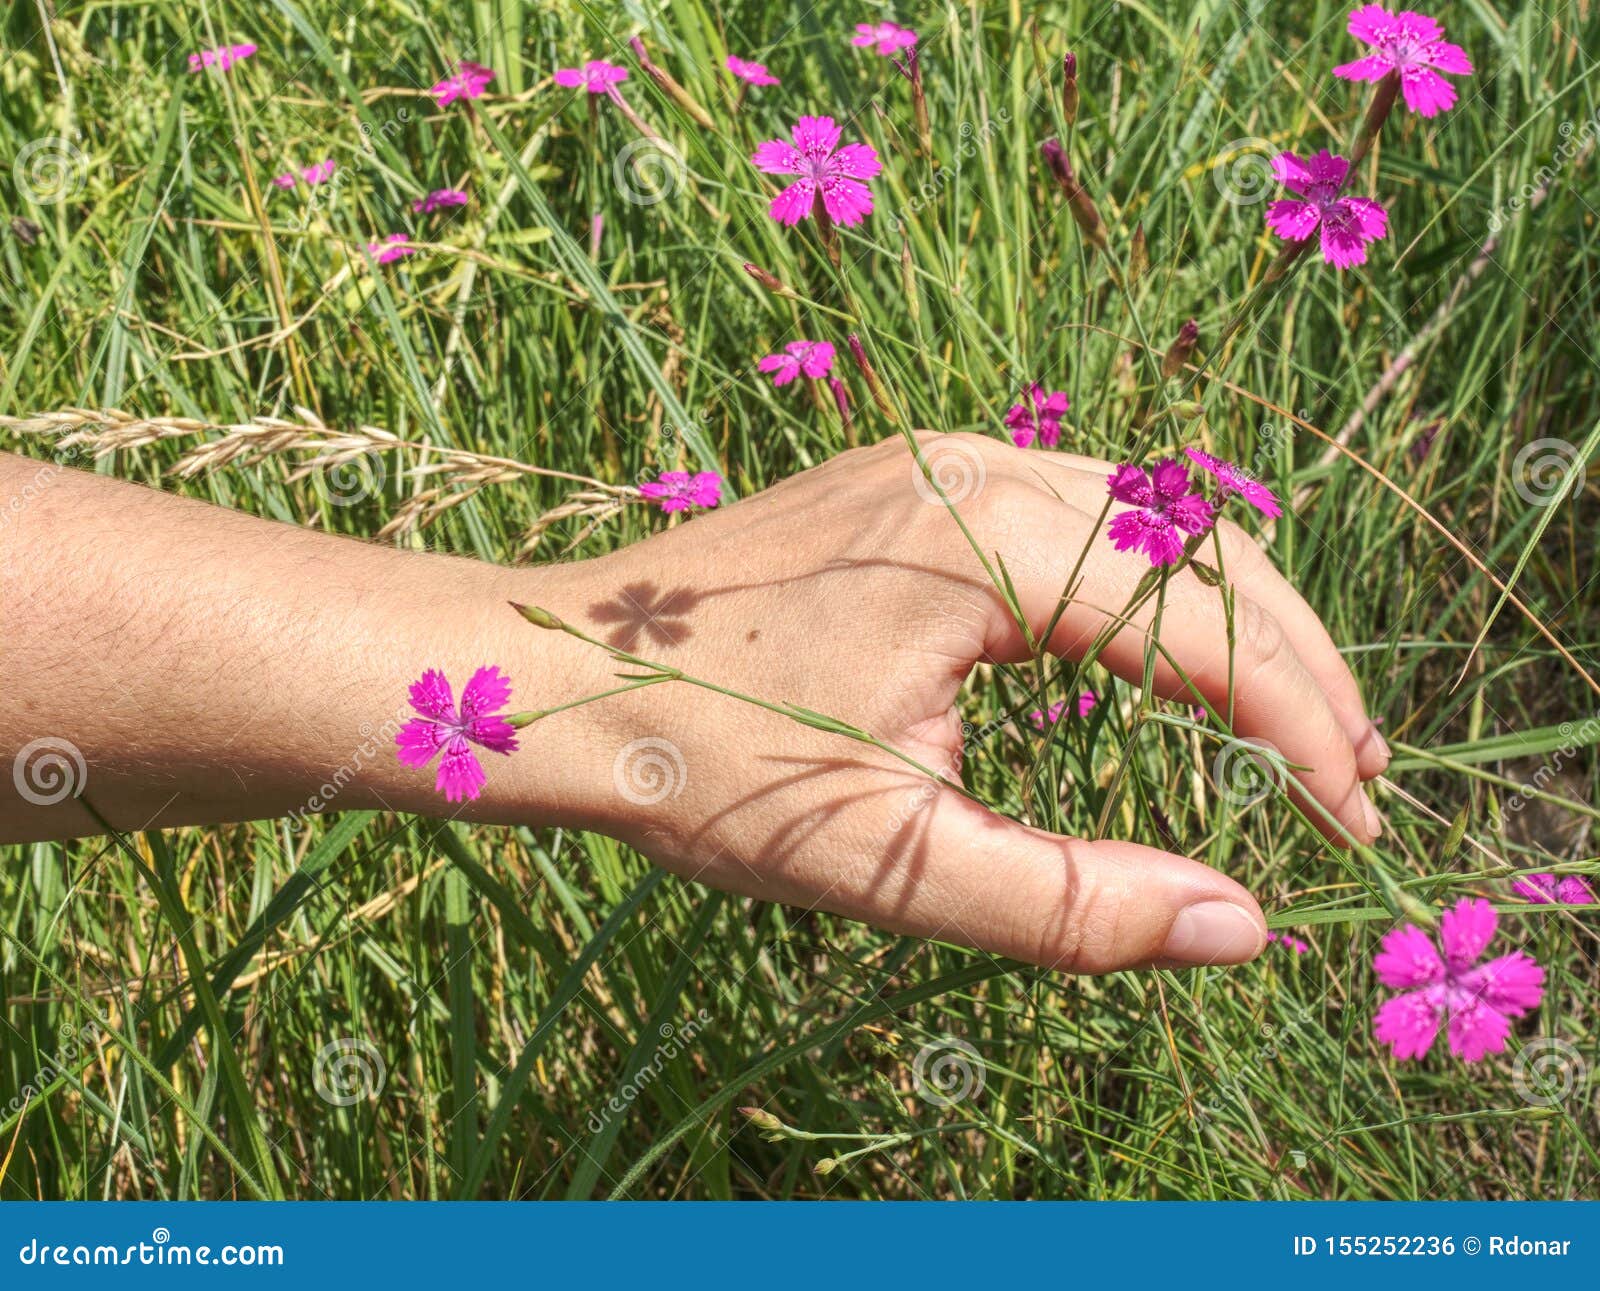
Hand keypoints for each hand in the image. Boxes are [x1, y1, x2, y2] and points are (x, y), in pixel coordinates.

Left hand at [528, 433, 1387, 972]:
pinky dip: (1159, 571)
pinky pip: (1085, 500)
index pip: (1202, 629)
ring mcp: (944, 455)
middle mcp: (979, 466)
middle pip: (1202, 546)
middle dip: (1298, 662)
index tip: (1351, 823)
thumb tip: (1240, 928)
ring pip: (1153, 510)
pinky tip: (1171, 635)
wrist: (558, 674)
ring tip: (1298, 710)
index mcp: (984, 543)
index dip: (1301, 730)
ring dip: (1237, 608)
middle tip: (1356, 774)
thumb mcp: (887, 858)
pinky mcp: (915, 475)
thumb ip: (1068, 901)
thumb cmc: (704, 763)